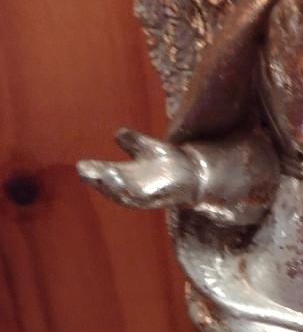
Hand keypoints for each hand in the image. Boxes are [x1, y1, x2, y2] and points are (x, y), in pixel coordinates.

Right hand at [78, 129, 198, 209]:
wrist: (193, 174)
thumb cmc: (167, 163)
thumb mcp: (147, 147)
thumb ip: (132, 141)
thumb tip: (117, 133)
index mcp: (125, 176)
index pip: (105, 176)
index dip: (93, 173)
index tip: (81, 165)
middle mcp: (131, 188)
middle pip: (110, 187)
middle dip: (98, 179)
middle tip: (84, 170)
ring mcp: (144, 195)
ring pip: (123, 194)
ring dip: (112, 186)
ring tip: (103, 173)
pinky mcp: (157, 197)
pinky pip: (142, 196)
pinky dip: (133, 192)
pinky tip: (127, 182)